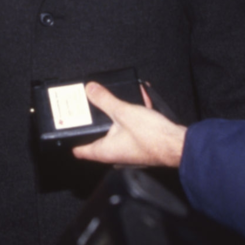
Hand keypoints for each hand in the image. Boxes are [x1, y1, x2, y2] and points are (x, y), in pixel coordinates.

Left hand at [71, 82, 185, 167]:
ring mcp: (129, 151)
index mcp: (105, 151)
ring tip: (114, 100)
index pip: (80, 151)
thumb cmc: (152, 136)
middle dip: (95, 123)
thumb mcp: (123, 112)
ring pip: (117, 132)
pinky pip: (132, 128)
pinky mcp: (142, 145)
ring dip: (116, 116)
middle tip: (88, 109)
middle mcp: (116, 155)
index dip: (71, 141)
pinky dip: (133, 115)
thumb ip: (104, 100)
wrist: (178, 144)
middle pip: (98, 139)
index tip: (65, 131)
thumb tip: (90, 90)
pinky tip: (140, 98)